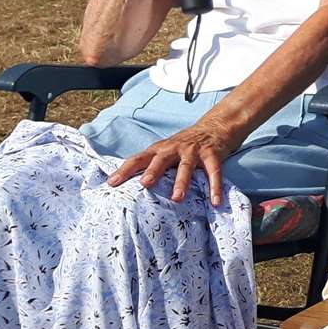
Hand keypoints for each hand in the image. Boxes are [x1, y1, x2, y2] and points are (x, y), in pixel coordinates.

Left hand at [105, 117, 246, 205]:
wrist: (214, 127)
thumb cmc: (185, 144)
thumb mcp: (166, 150)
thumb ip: (152, 164)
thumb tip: (131, 185)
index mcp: (160, 149)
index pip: (138, 159)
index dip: (125, 170)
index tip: (112, 183)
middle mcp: (174, 148)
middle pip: (161, 160)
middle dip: (153, 171)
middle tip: (145, 184)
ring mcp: (194, 151)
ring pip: (186, 167)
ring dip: (181, 182)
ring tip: (177, 198)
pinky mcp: (212, 155)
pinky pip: (213, 172)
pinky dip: (215, 187)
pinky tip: (215, 201)